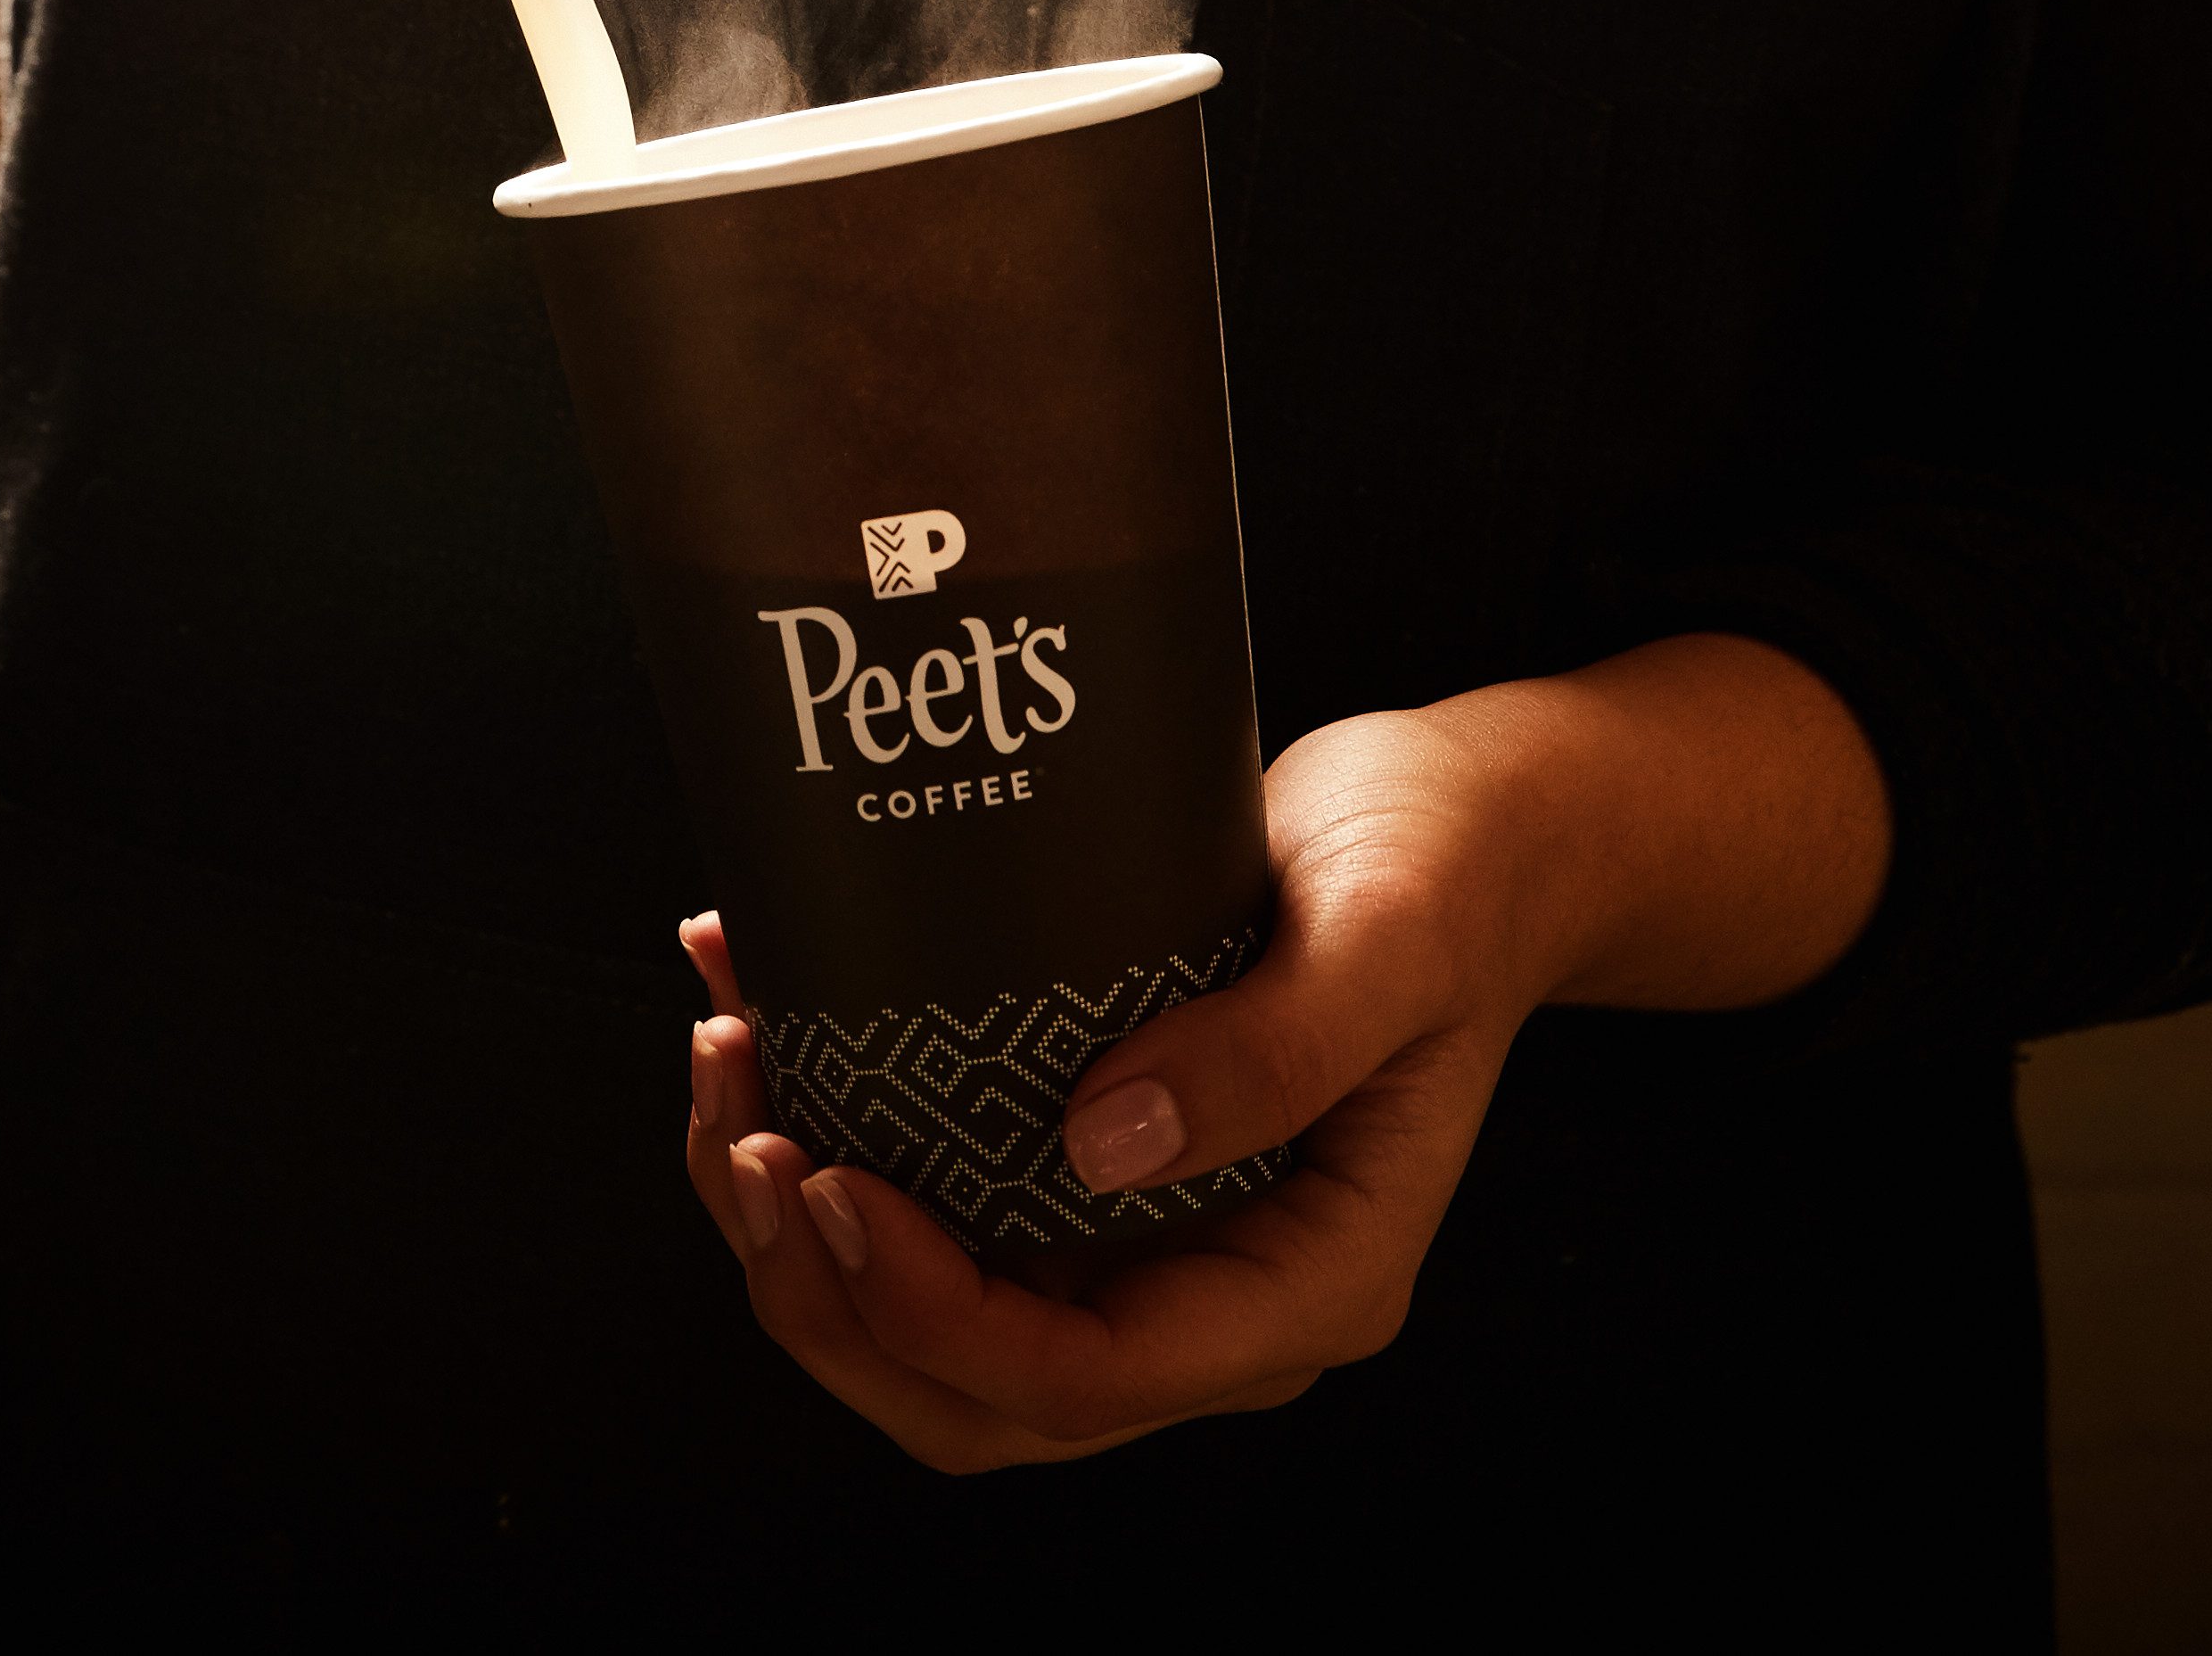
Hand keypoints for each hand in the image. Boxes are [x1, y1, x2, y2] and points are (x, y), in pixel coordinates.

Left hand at [675, 631, 1885, 1468]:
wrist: (1480, 821)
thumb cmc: (1454, 870)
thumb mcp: (1386, 934)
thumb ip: (1268, 1051)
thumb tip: (1100, 1142)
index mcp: (1309, 1278)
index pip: (1086, 1376)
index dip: (933, 1310)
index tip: (834, 1176)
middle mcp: (1217, 1289)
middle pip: (978, 1389)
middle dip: (829, 1292)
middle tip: (743, 1138)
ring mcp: (1148, 1237)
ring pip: (932, 1319)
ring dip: (801, 1226)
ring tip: (731, 1070)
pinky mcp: (1088, 1162)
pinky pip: (938, 1199)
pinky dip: (832, 1128)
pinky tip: (768, 1012)